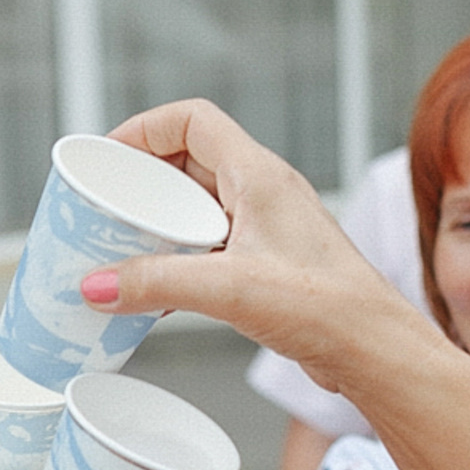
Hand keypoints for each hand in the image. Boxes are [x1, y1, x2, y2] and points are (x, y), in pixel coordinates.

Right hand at [76, 102, 424, 381]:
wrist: (373, 349)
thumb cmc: (328, 307)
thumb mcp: (229, 289)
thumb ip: (157, 283)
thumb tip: (96, 285)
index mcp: (259, 175)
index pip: (192, 120)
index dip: (144, 129)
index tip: (108, 157)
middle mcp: (263, 192)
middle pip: (188, 163)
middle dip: (142, 182)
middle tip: (105, 208)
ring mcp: (266, 228)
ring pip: (197, 208)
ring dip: (158, 224)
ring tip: (121, 249)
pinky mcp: (267, 264)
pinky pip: (208, 247)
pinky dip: (176, 260)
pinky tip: (155, 292)